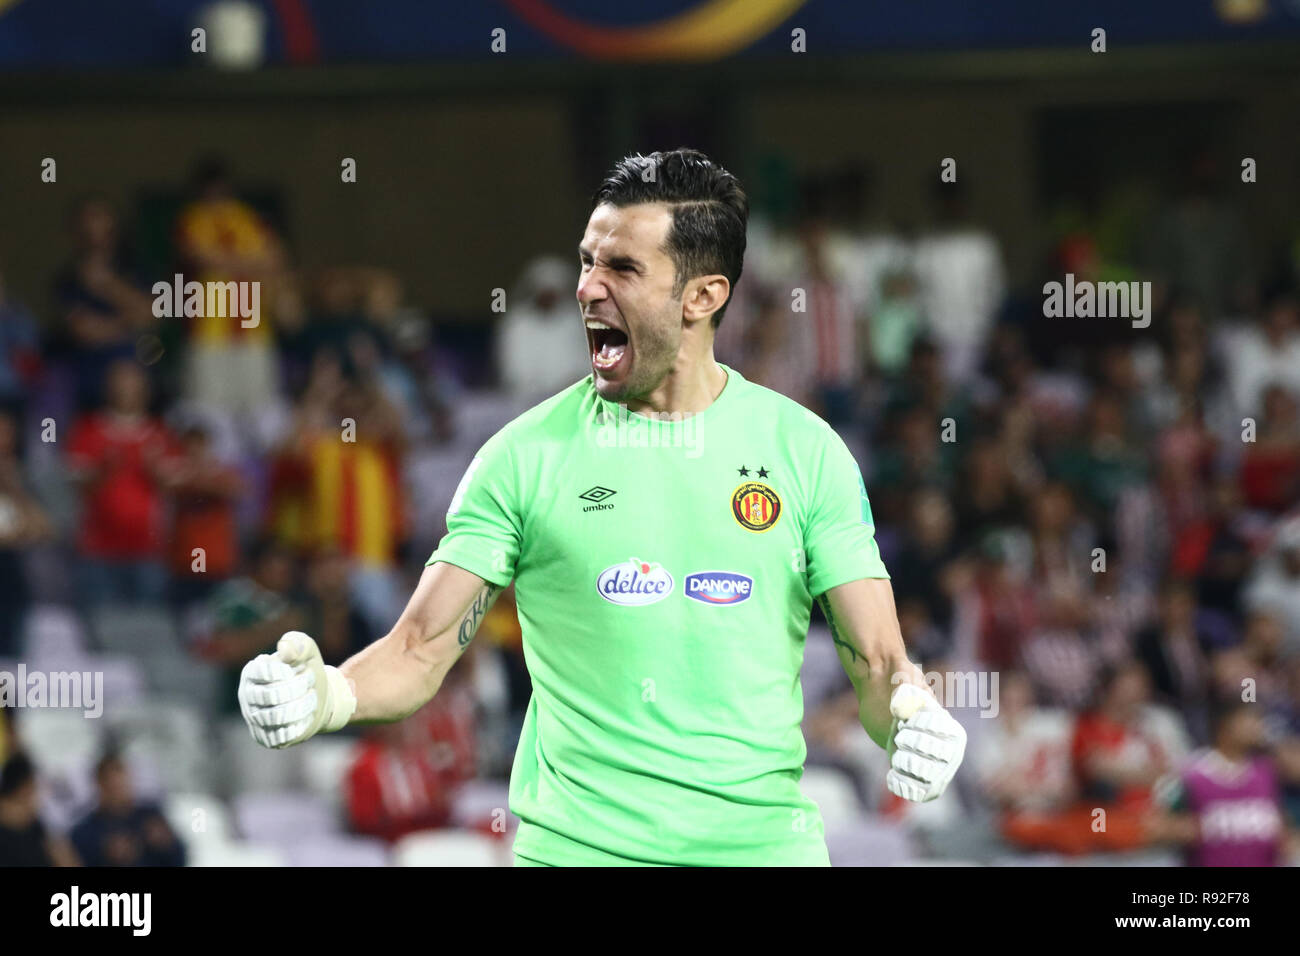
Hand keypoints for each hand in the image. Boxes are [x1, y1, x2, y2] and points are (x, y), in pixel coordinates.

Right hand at [238, 631, 356, 748]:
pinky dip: (302, 723)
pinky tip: (307, 715)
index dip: (287, 671)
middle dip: (299, 687)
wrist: (316, 697)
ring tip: (312, 697)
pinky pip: (283, 735)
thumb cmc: (306, 670)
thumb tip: (284, 649)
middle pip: (272, 695)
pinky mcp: (266, 737)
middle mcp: (247, 696)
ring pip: (278, 717)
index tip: (302, 667)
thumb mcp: (307, 650)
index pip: (262, 672)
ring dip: (303, 705)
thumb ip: (297, 643)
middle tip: (311, 681)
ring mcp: (255, 719)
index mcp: (251, 672)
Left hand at [885, 683, 966, 802]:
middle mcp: (952, 757)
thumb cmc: (908, 710)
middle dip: (908, 741)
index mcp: (954, 733)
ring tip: (898, 754)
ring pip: (922, 774)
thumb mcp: (906, 692)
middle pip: (932, 751)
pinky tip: (893, 772)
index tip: (908, 720)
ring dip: (902, 761)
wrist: (901, 731)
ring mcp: (940, 775)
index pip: (936, 728)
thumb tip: (898, 709)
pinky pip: (913, 794)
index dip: (916, 723)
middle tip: (901, 736)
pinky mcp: (924, 791)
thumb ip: (903, 693)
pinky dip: (898, 783)